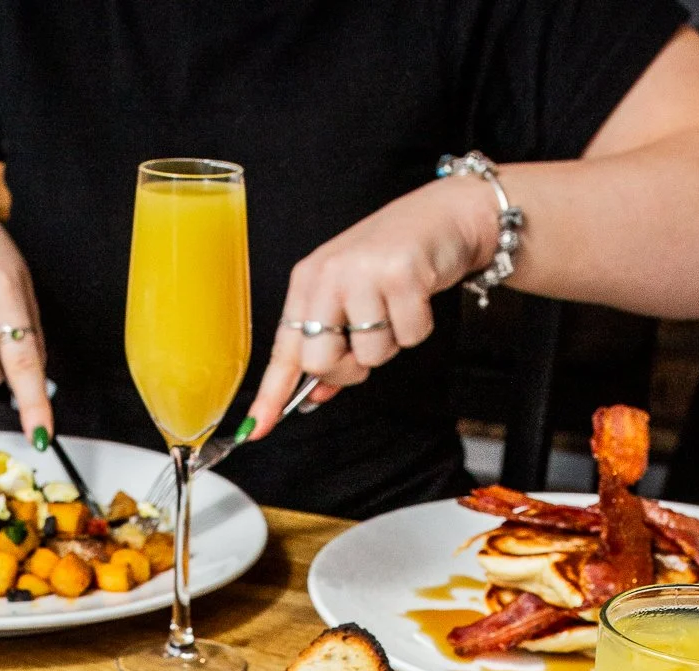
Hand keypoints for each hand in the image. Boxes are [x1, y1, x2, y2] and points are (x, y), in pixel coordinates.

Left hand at [245, 177, 500, 436]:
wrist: (442, 215)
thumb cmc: (393, 258)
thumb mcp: (352, 297)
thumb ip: (332, 345)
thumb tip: (316, 395)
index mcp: (308, 281)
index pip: (285, 348)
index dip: (271, 393)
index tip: (255, 429)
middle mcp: (328, 274)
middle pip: (321, 362)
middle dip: (348, 368)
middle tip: (368, 341)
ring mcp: (362, 273)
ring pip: (369, 355)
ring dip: (391, 343)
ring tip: (396, 305)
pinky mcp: (401, 274)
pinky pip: (408, 337)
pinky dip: (419, 327)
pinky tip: (418, 295)